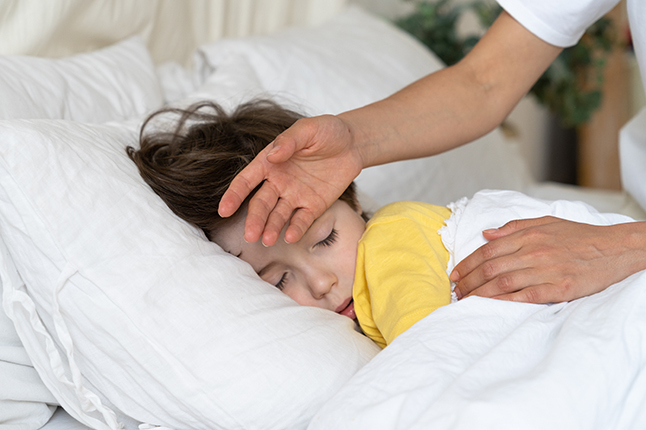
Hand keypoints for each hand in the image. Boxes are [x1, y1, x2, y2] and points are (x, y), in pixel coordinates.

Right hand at [218, 114, 362, 245]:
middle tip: (250, 235)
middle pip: (261, 204)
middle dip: (254, 219)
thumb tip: (272, 155)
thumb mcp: (308, 129)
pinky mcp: (313, 206)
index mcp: (269, 163)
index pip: (246, 181)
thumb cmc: (326, 131)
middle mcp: (278, 182)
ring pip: (278, 215)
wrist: (353, 143)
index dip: (234, 195)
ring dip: (271, 228)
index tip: (224, 210)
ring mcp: (295, 196)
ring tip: (267, 240)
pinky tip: (290, 237)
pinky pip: (302, 220)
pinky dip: (296, 229)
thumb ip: (289, 141)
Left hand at [450, 216, 645, 302]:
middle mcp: (535, 251)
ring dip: (481, 293)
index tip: (454, 274)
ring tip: (466, 300)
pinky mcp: (561, 288)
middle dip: (468, 281)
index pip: (488, 250)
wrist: (616, 248)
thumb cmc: (580, 236)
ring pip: (504, 282)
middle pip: (491, 267)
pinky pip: (527, 296)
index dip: (467, 263)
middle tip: (455, 291)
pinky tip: (492, 306)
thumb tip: (487, 234)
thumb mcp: (546, 222)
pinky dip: (506, 301)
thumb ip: (514, 227)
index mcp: (529, 235)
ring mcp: (547, 270)